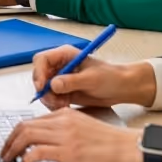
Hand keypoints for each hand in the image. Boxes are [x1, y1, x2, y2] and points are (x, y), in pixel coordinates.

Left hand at [0, 108, 145, 161]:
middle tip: (4, 152)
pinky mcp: (69, 151)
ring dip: (13, 148)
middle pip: (25, 126)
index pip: (33, 120)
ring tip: (8, 159)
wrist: (131, 148)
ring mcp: (65, 135)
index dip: (17, 132)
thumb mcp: (84, 128)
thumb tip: (47, 142)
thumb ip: (66, 130)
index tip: (11, 143)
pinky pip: (38, 151)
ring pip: (27, 135)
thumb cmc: (112, 143)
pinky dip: (26, 157)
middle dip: (9, 140)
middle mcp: (62, 121)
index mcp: (66, 114)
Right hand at [32, 47, 156, 110]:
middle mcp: (60, 66)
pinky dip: (55, 104)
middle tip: (53, 100)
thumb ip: (71, 81)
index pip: (42, 59)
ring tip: (63, 104)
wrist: (121, 88)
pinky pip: (51, 98)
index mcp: (65, 55)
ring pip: (44, 89)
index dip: (39, 72)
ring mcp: (61, 79)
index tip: (43, 86)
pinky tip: (66, 106)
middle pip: (39, 74)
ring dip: (49, 98)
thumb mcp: (91, 79)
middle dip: (43, 89)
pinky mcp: (64, 92)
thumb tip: (53, 84)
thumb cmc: (110, 77)